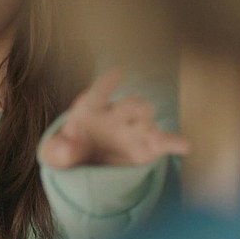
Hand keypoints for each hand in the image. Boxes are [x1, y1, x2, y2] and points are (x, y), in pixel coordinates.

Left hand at [41, 69, 188, 167]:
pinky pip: (164, 143)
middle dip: (135, 107)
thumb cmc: (69, 150)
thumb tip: (70, 145)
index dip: (108, 83)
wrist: (85, 166)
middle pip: (130, 104)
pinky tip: (184, 146)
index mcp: (90, 108)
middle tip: (138, 111)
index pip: (98, 93)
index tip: (119, 72)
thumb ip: (58, 150)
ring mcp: (133, 130)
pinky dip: (174, 143)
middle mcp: (115, 115)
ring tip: (154, 136)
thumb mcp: (55, 153)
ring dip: (151, 125)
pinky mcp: (147, 148)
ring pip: (147, 120)